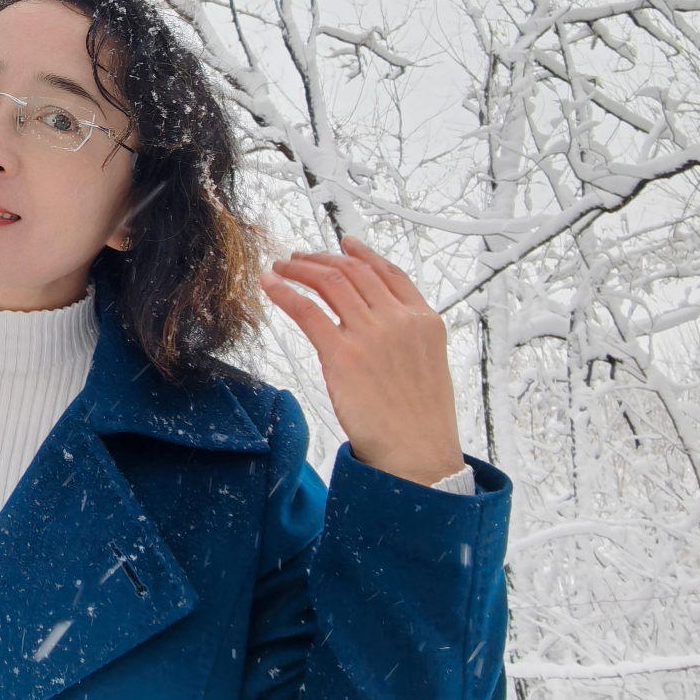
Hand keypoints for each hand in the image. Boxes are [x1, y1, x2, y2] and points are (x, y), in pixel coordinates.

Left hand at [260, 236, 463, 486]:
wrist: (418, 456)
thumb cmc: (421, 420)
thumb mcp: (428, 365)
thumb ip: (405, 335)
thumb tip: (377, 321)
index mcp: (424, 321)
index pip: (389, 273)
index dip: (363, 253)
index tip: (345, 243)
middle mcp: (399, 321)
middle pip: (354, 272)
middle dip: (323, 259)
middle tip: (300, 257)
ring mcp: (371, 335)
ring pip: (330, 283)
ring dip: (300, 269)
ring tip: (282, 267)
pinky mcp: (342, 354)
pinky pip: (307, 310)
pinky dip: (285, 291)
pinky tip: (271, 285)